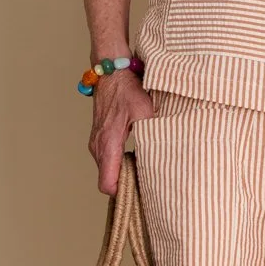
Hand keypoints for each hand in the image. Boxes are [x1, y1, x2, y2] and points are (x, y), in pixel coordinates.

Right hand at [88, 68, 154, 194]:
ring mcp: (96, 143)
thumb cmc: (127, 90)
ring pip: (108, 171)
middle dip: (126, 185)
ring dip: (123, 174)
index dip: (122, 192)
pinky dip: (120, 164)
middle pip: (108, 181)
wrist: (112, 73)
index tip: (139, 192)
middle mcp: (98, 147)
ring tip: (145, 172)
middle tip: (148, 184)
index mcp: (108, 144)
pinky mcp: (99, 139)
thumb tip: (168, 150)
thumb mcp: (145, 110)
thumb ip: (153, 132)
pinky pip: (107, 161)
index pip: (107, 184)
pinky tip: (137, 159)